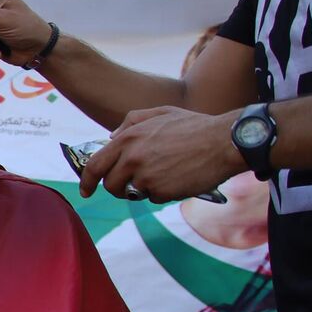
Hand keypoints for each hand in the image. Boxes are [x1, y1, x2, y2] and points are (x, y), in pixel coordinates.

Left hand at [78, 107, 242, 202]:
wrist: (225, 142)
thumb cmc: (196, 126)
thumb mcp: (161, 113)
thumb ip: (132, 121)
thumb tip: (112, 137)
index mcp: (128, 138)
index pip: (95, 165)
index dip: (86, 181)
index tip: (85, 191)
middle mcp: (132, 158)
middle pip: (110, 184)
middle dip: (117, 187)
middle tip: (132, 184)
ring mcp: (146, 176)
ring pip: (131, 193)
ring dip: (141, 189)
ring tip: (163, 175)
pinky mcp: (161, 191)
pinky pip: (153, 197)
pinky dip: (163, 192)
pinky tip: (179, 177)